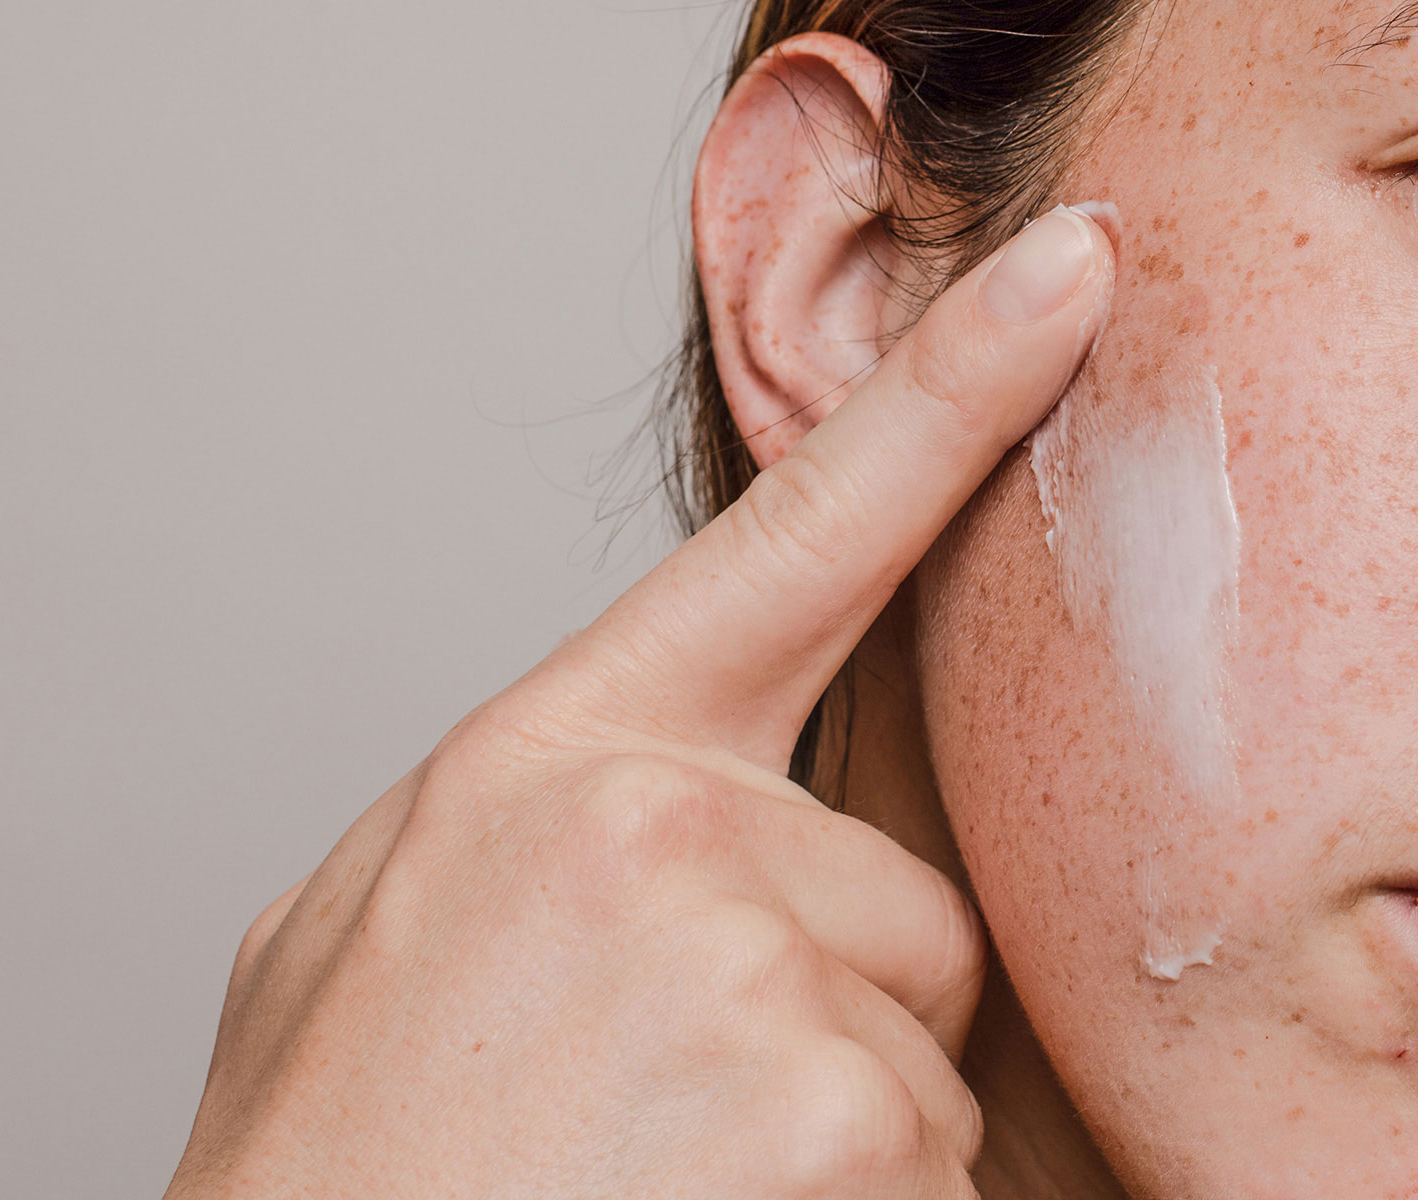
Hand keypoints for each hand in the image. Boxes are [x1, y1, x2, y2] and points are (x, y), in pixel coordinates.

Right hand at [164, 206, 1114, 1198]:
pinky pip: (936, 1164)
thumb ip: (547, 825)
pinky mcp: (845, 1125)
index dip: (952, 396)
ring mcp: (759, 979)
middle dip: (831, 1006)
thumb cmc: (343, 1173)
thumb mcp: (375, 935)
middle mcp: (663, 835)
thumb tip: (654, 808)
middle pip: (904, 895)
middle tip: (659, 1106)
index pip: (800, 538)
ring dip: (828, 1134)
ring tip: (654, 1180)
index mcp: (555, 766)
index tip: (1074, 272)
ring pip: (918, 1048)